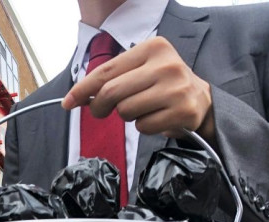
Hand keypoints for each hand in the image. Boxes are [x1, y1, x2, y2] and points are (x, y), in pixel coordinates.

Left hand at [62, 37, 214, 143]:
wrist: (200, 98)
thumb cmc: (162, 84)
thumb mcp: (139, 70)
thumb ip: (110, 79)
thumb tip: (74, 98)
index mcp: (152, 48)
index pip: (107, 71)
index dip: (83, 89)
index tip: (68, 102)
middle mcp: (166, 65)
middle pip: (112, 92)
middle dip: (100, 106)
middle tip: (101, 111)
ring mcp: (176, 88)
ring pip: (126, 111)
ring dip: (127, 116)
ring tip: (142, 109)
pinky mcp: (183, 111)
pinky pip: (143, 126)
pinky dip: (143, 126)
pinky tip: (156, 117)